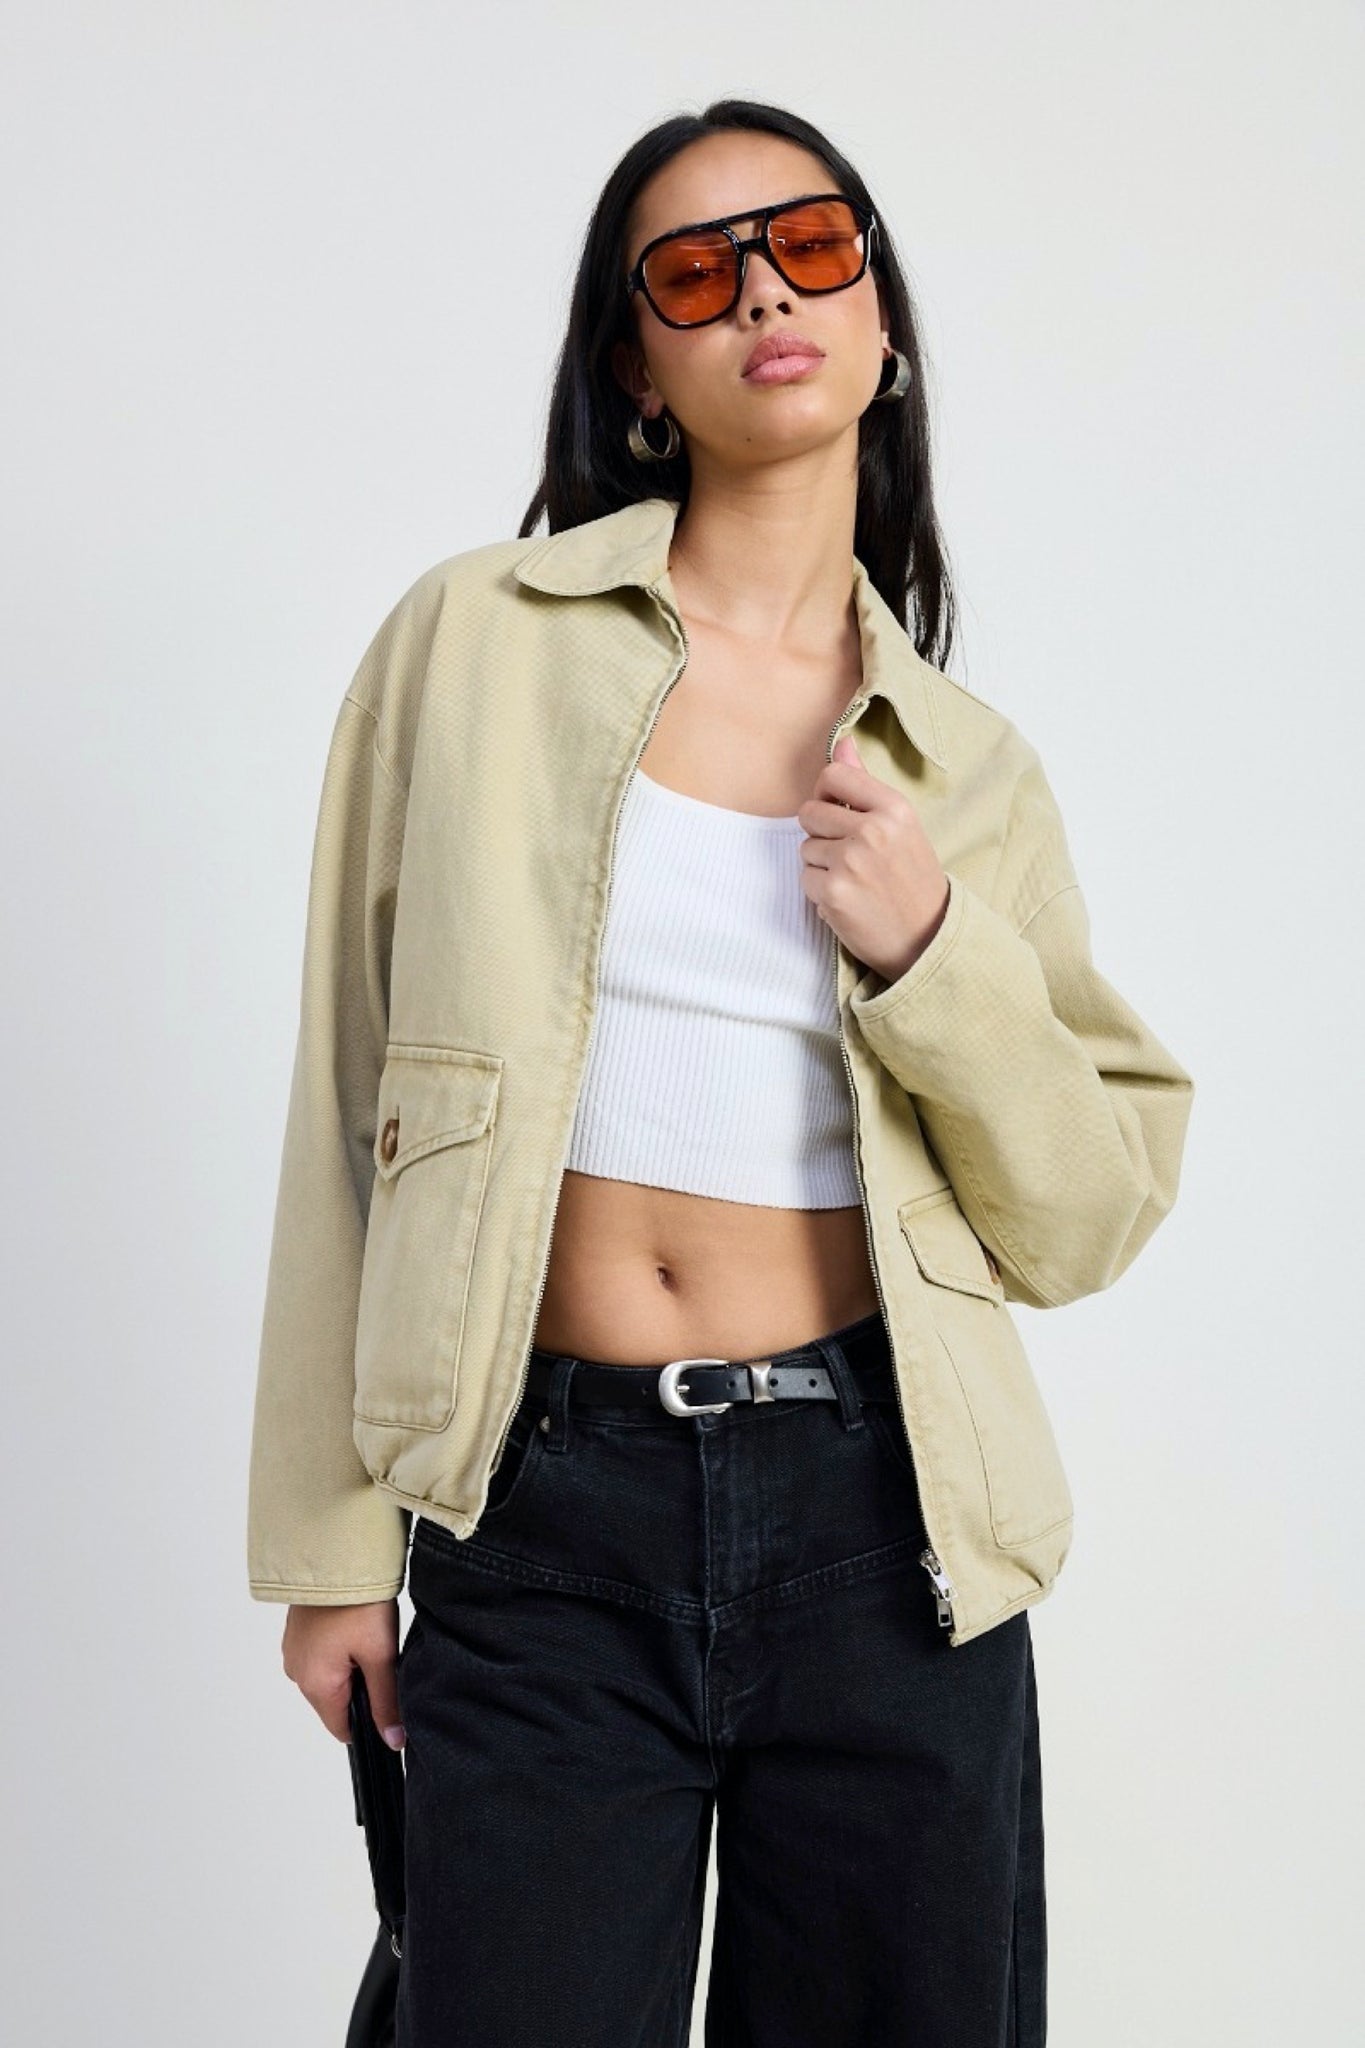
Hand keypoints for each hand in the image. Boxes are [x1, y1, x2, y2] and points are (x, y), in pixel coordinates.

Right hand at [281, 1598, 404, 1748]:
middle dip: (362, 1687)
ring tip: (368, 1636)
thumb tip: (392, 1741)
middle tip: (381, 1655)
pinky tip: (355, 1625)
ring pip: (330, 1676)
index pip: (342, 1728)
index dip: (369, 1720)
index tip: (388, 1698)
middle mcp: (296, 1672)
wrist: (336, 1553)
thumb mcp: (381, 1654)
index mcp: (314, 1685)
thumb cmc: (356, 1602)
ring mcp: (294, 1650)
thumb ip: (386, 1702)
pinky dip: (340, 1648)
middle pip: (336, 1701)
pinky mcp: (297, 1632)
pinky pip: (321, 1654)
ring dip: (351, 1665)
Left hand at [798, 734, 949, 982]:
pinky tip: (848, 900)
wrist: (927, 938)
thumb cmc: (913, 880)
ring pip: (805, 848)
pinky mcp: (833, 893)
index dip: (826, 794)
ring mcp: (851, 863)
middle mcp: (873, 831)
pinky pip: (806, 878)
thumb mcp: (901, 826)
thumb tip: (841, 743)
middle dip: (821, 833)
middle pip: (810, 812)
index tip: (836, 811)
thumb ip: (865, 785)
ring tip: (855, 880)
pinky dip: (821, 891)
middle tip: (850, 855)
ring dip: (821, 865)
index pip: (834, 775)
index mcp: (894, 808)